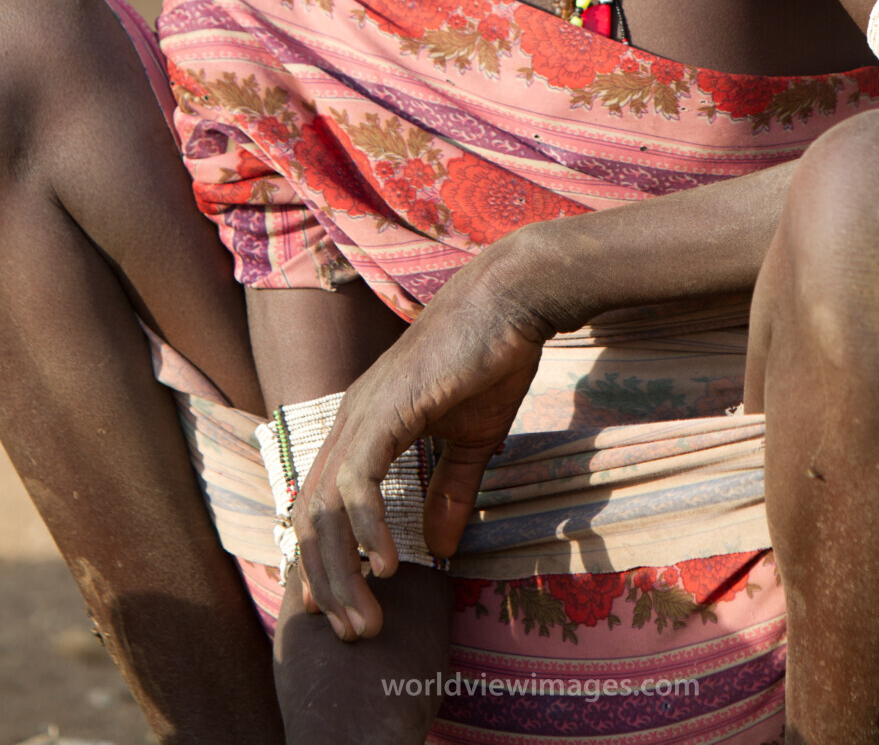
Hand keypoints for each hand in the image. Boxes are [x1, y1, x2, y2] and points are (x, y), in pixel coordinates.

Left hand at [292, 245, 551, 638]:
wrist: (508, 303)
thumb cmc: (491, 360)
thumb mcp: (470, 441)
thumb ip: (449, 491)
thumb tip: (441, 551)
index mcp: (363, 429)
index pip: (323, 507)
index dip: (325, 562)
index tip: (344, 612)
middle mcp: (349, 422)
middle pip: (311, 517)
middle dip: (325, 583)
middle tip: (353, 635)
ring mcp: (361, 413)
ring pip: (325, 507)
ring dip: (340, 571)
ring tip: (365, 619)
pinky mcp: (385, 409)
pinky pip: (358, 480)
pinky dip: (366, 528)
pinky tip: (388, 566)